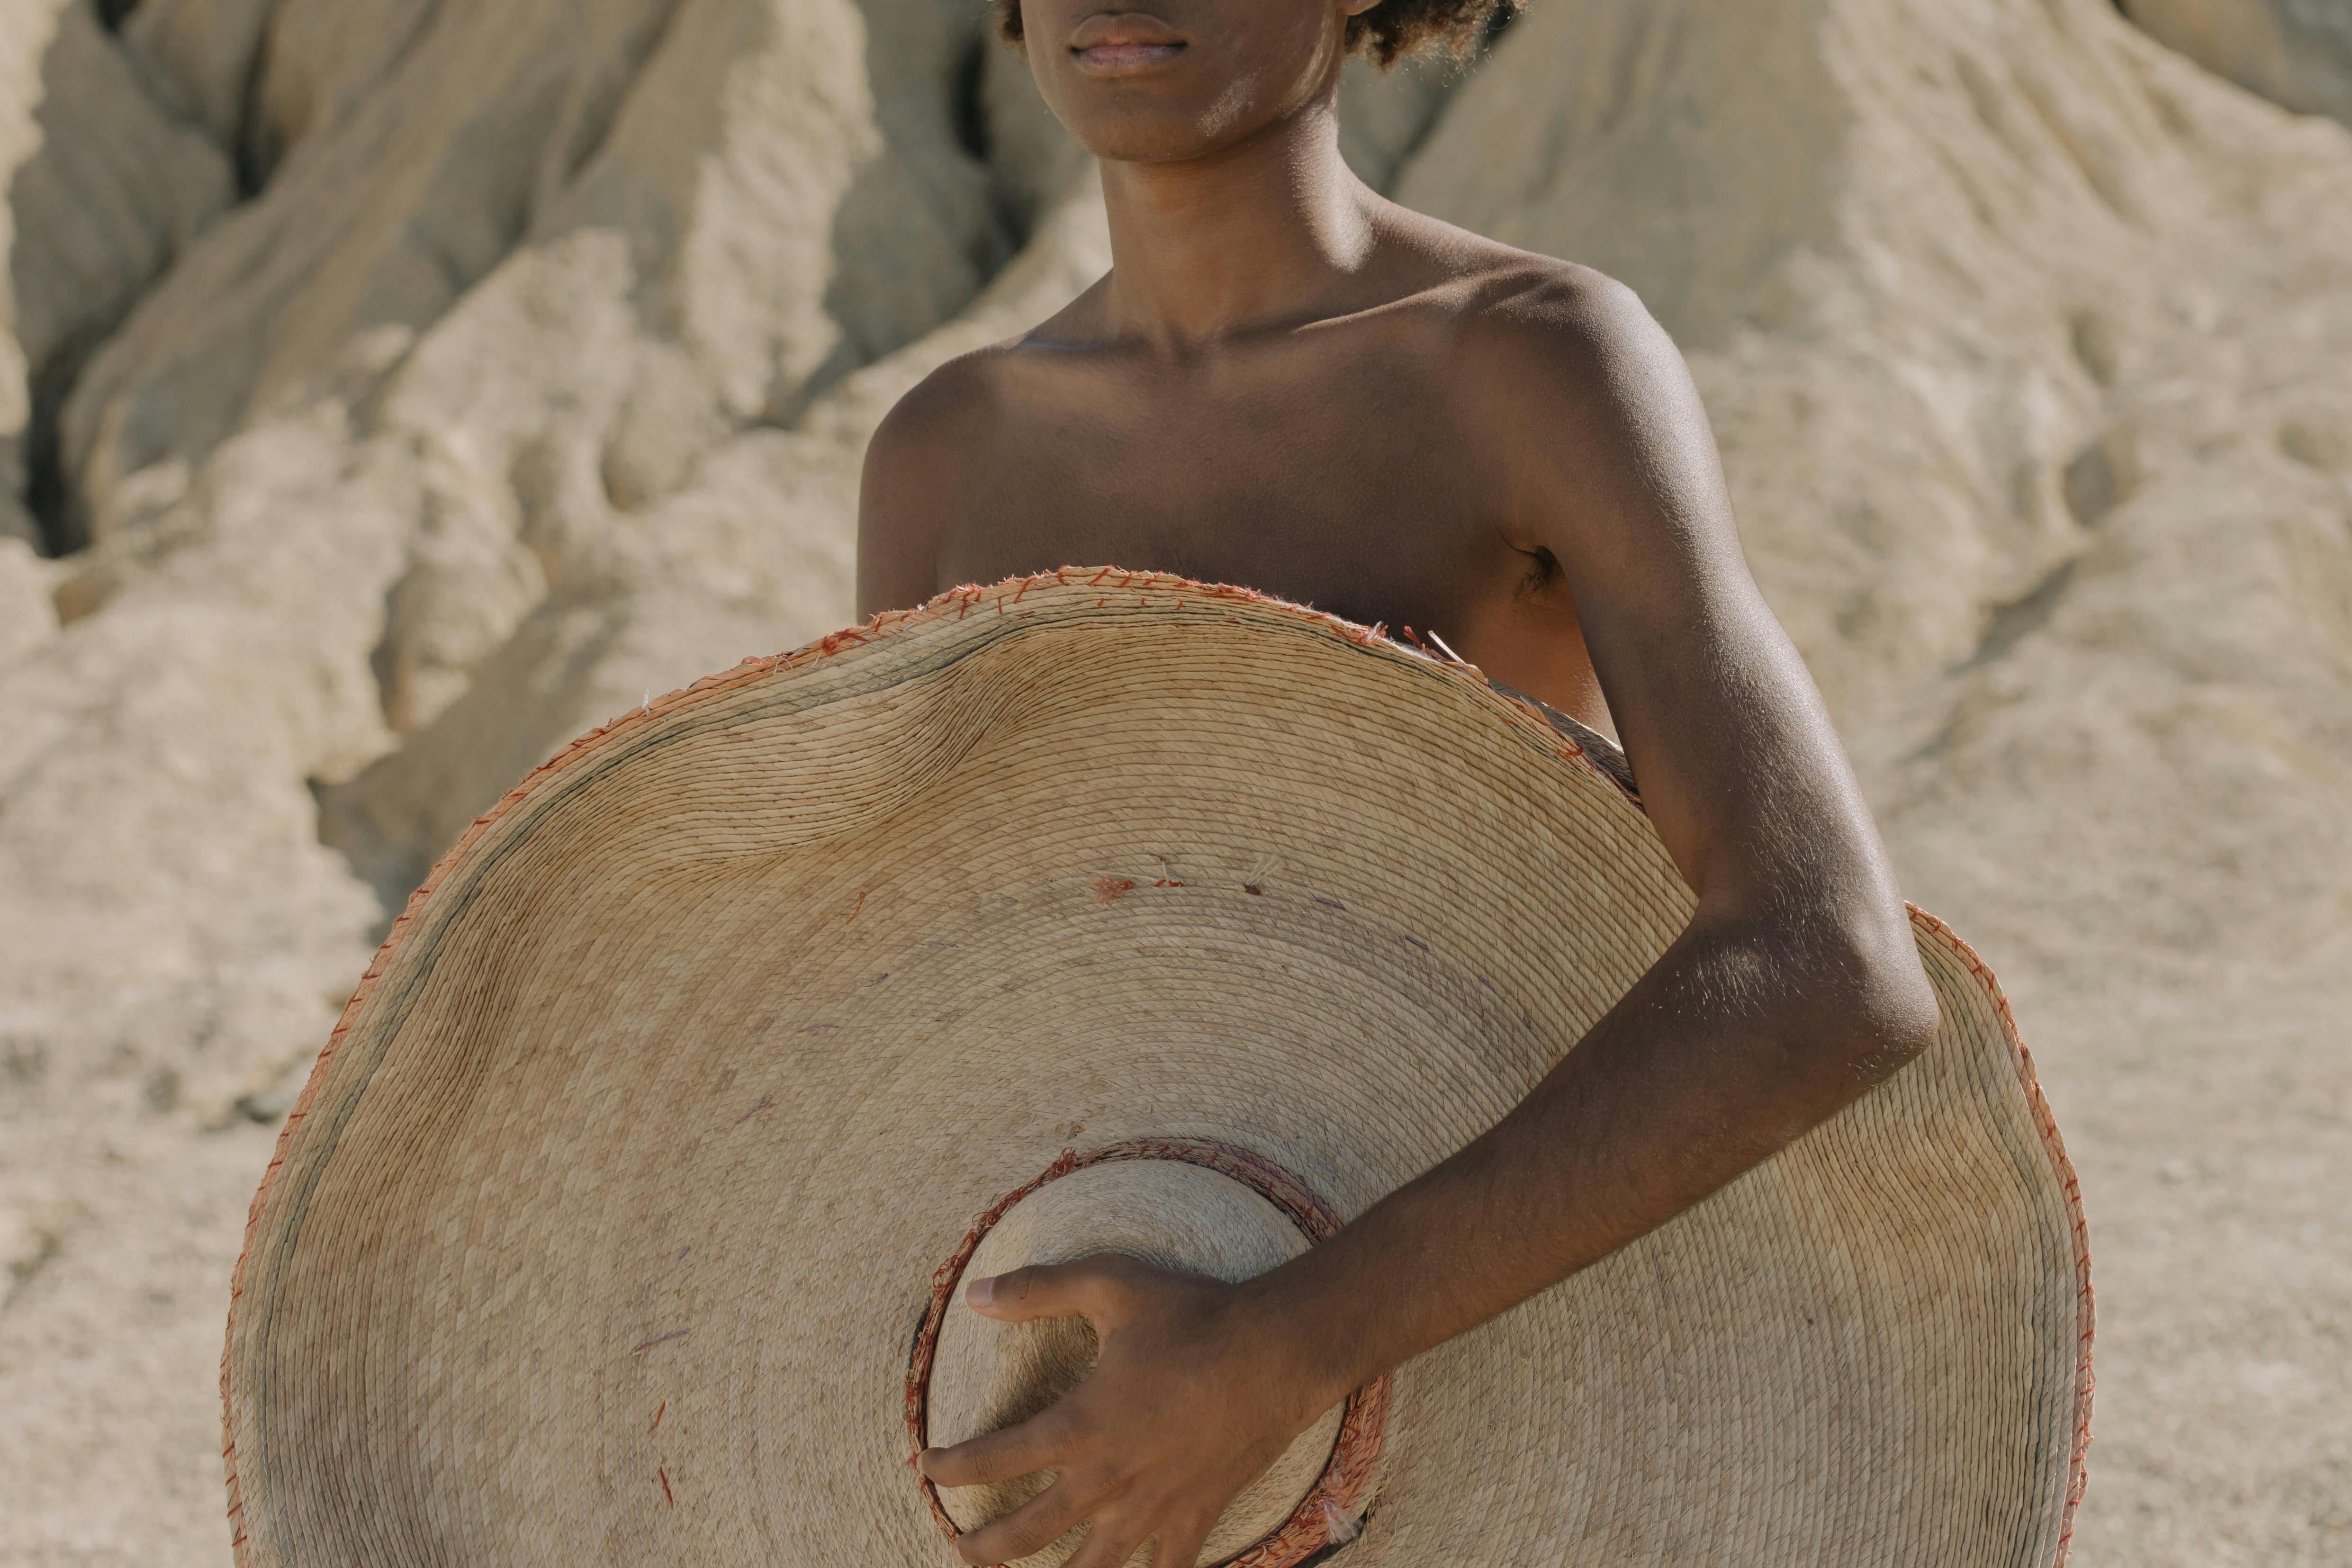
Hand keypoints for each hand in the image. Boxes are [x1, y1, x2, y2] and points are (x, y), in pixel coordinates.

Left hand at [919, 1254, 1340, 1567]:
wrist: (1277, 1353)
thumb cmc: (1192, 1316)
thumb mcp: (1108, 1285)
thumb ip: (1037, 1290)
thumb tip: (974, 1295)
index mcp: (1080, 1425)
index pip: (994, 1458)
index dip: (951, 1466)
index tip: (925, 1466)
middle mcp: (1108, 1479)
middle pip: (1027, 1532)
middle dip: (984, 1547)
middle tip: (958, 1548)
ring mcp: (1152, 1507)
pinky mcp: (1195, 1517)